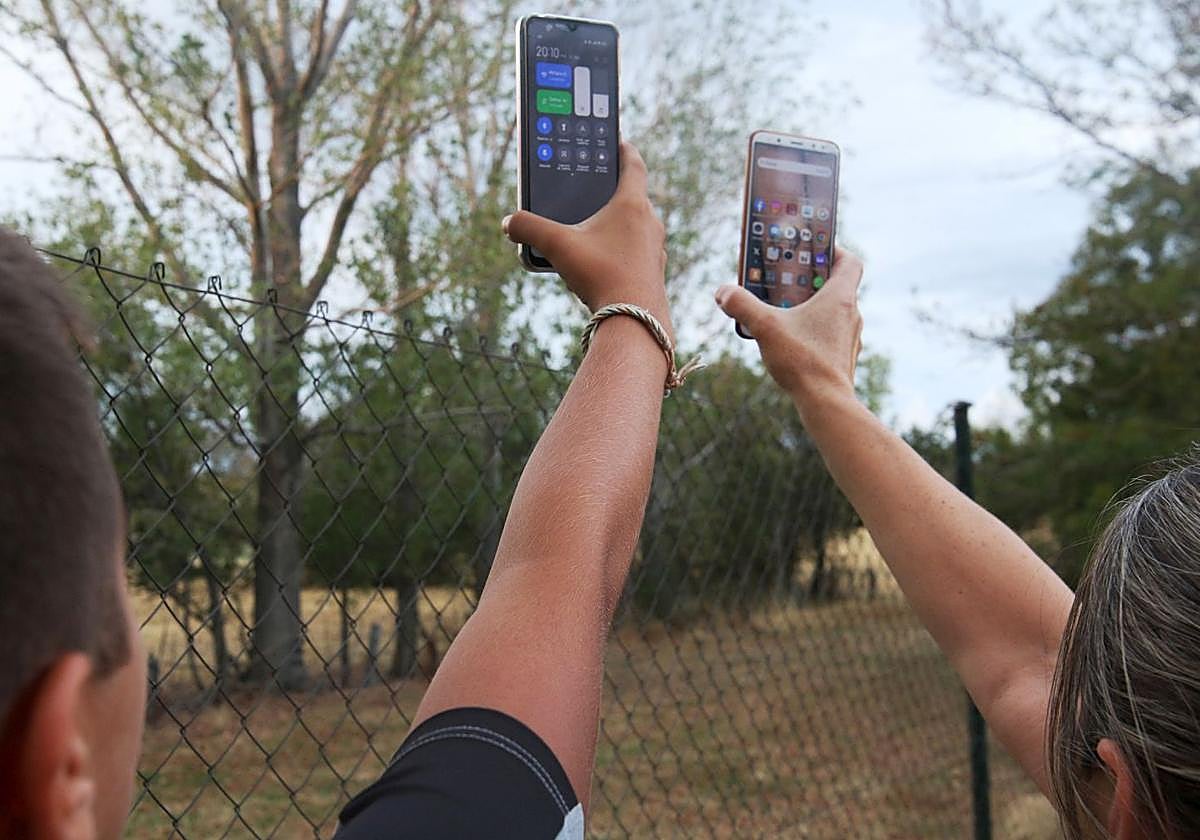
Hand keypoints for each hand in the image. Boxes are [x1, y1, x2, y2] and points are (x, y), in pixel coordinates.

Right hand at [502, 141, 671, 337]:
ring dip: (618, 226)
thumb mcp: (558, 246)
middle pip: (633, 198)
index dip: (624, 150)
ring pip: (636, 228)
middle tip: (595, 192)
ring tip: (594, 233)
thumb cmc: (602, 275)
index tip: (619, 142)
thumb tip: (509, 223)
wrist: (635, 321)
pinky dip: (621, 251)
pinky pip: (636, 253)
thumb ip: (529, 228)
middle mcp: (650, 223)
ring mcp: (655, 249)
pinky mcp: (653, 272)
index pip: (633, 164)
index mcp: (632, 204)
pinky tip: (602, 265)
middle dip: (613, 194)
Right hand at [714, 248, 864, 409]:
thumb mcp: (765, 327)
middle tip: (786, 281)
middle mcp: (852, 315)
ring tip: (783, 312)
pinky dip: (813, 331)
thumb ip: (742, 305)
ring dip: (810, 307)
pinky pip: (829, 334)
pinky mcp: (843, 358)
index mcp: (840, 298)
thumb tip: (723, 292)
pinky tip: (789, 341)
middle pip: (836, 286)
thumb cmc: (803, 361)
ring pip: (832, 312)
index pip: (849, 261)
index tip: (813, 250)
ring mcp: (850, 338)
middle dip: (810, 281)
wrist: (826, 403)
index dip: (833, 250)